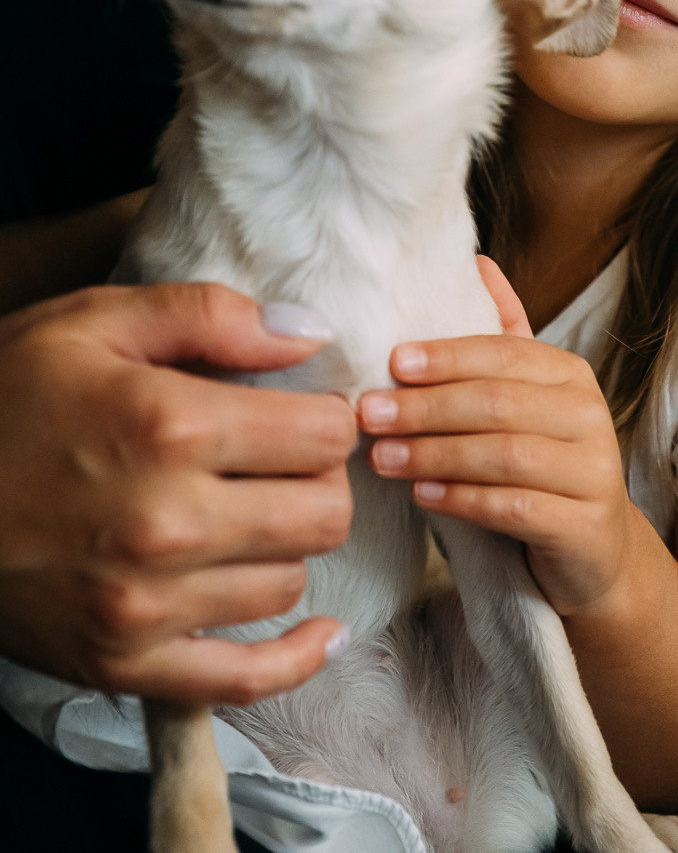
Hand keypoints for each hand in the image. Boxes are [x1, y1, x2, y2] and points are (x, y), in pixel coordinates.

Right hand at [0, 282, 355, 703]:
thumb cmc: (4, 397)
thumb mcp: (94, 322)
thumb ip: (211, 315)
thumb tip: (310, 334)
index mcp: (169, 426)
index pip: (325, 436)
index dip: (327, 418)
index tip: (304, 414)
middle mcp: (167, 523)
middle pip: (323, 514)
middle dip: (319, 481)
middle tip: (285, 464)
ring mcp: (145, 605)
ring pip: (291, 581)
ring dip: (287, 545)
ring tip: (252, 514)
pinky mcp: (122, 662)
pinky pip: (245, 680)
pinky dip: (295, 658)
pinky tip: (318, 632)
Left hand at [358, 257, 634, 616]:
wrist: (592, 551)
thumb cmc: (541, 466)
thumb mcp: (524, 398)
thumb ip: (502, 335)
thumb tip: (475, 262)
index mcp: (569, 375)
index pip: (504, 353)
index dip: (447, 356)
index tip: (392, 362)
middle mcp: (589, 415)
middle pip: (497, 403)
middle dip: (426, 407)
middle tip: (369, 413)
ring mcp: (593, 471)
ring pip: (503, 455)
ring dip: (433, 454)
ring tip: (382, 457)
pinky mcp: (584, 526)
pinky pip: (515, 507)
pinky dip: (464, 500)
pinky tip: (423, 496)